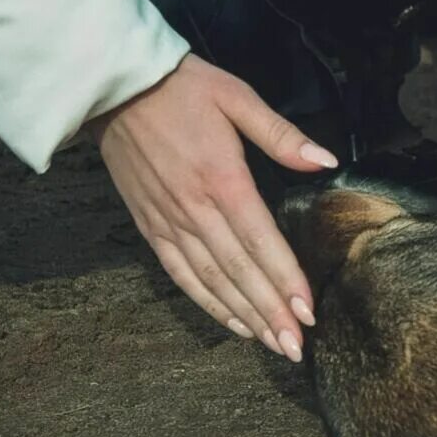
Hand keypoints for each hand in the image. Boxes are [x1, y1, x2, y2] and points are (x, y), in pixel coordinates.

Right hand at [89, 55, 338, 360]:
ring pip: (211, 280)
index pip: (260, 241)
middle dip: (269, 313)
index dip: (285, 279)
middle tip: (296, 348)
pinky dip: (206, 303)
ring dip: (243, 316)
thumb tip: (325, 160)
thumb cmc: (182, 87)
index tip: (308, 312)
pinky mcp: (148, 226)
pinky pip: (180, 274)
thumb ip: (281, 135)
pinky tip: (231, 323)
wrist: (112, 87)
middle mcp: (194, 209)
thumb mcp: (237, 97)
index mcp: (222, 179)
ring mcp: (168, 221)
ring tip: (272, 344)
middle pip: (238, 271)